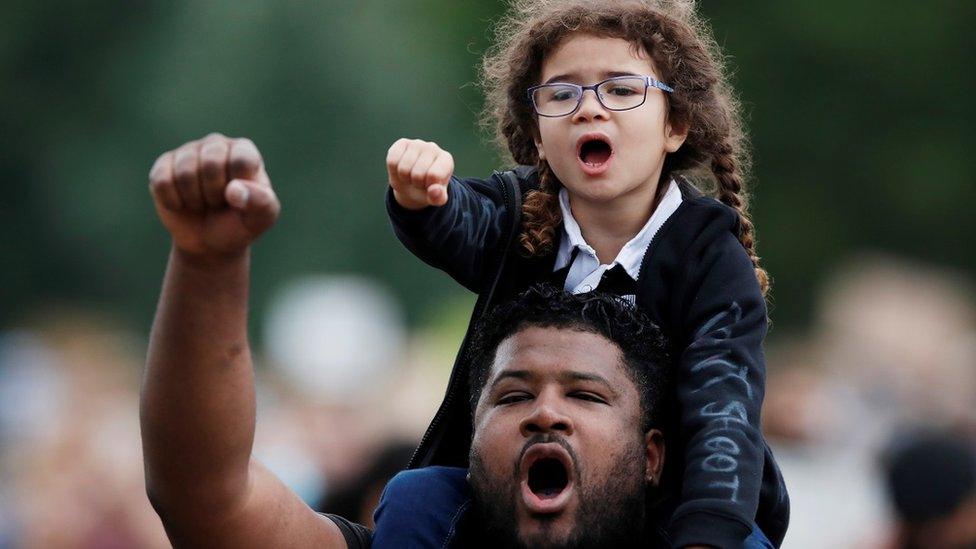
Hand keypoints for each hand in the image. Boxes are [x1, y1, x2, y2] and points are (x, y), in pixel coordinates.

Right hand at [148, 133, 279, 258]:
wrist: (210, 241)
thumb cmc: (239, 223)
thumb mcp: (261, 218)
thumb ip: (261, 202)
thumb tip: (234, 190)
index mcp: (244, 151)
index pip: (241, 161)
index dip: (238, 187)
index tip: (239, 198)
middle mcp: (216, 144)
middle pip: (210, 164)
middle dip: (214, 194)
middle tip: (218, 202)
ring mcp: (188, 152)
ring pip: (184, 173)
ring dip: (194, 199)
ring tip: (202, 203)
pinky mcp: (163, 165)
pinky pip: (162, 181)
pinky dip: (173, 201)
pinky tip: (182, 203)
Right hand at [386, 138, 453, 209]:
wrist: (412, 183)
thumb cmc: (427, 189)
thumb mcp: (434, 198)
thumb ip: (438, 197)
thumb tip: (434, 191)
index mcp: (446, 160)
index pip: (434, 176)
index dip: (427, 186)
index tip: (430, 185)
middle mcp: (433, 148)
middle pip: (417, 174)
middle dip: (415, 183)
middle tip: (418, 181)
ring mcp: (417, 143)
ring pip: (403, 168)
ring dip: (404, 178)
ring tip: (410, 175)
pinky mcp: (402, 143)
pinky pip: (392, 161)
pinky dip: (394, 171)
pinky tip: (401, 167)